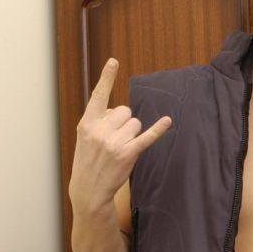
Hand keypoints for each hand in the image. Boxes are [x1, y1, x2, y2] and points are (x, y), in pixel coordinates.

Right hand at [69, 58, 171, 212]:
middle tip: (114, 140)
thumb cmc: (89, 161)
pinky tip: (167, 121)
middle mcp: (100, 130)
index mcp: (87, 123)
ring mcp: (114, 142)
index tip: (114, 61)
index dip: (107, 78)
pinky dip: (158, 129)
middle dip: (123, 122)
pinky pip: (146, 137)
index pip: (98, 96)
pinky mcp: (128, 153)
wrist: (89, 189)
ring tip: (120, 148)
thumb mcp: (85, 138)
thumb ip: (99, 120)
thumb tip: (118, 110)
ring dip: (132, 134)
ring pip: (135, 123)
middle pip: (125, 111)